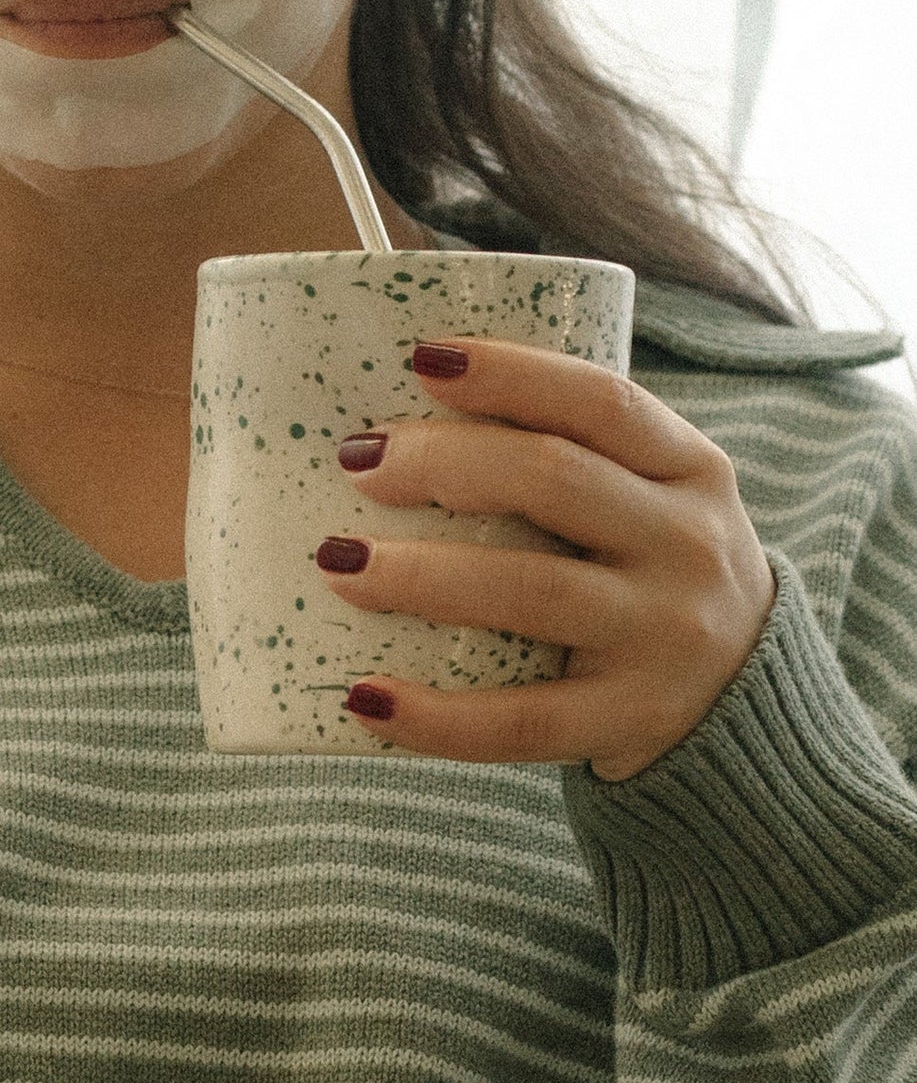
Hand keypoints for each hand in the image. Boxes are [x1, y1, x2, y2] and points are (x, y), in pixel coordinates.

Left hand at [318, 338, 777, 780]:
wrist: (745, 703)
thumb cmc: (648, 572)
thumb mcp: (648, 499)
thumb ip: (567, 458)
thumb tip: (396, 424)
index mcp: (689, 469)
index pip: (601, 401)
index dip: (509, 374)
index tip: (421, 359)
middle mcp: (688, 545)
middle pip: (554, 479)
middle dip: (442, 462)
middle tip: (358, 462)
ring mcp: (663, 637)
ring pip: (531, 591)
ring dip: (421, 575)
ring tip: (337, 561)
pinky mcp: (629, 722)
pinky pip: (522, 723)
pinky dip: (436, 715)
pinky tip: (364, 698)